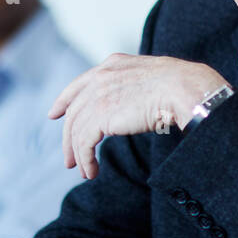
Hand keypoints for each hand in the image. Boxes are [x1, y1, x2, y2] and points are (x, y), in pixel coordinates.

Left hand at [48, 55, 226, 177]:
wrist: (183, 89)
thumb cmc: (180, 86)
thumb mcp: (150, 78)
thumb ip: (134, 86)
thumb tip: (135, 105)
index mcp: (113, 65)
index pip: (79, 84)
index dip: (64, 101)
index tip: (55, 114)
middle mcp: (101, 77)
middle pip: (74, 111)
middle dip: (69, 138)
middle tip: (70, 159)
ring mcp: (99, 95)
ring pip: (77, 130)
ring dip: (79, 154)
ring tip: (85, 172)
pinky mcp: (100, 115)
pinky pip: (84, 142)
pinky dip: (86, 159)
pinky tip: (92, 171)